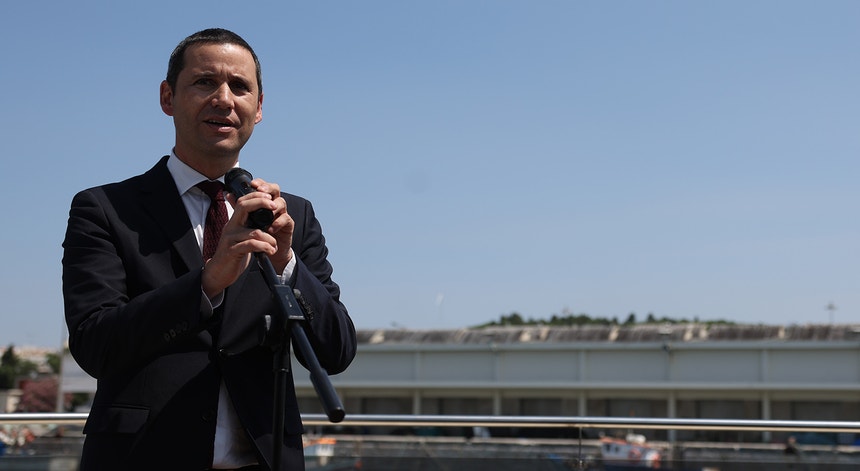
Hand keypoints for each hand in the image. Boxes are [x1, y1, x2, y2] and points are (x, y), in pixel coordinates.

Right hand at [201, 178, 292, 297]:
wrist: (218, 273)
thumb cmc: (233, 254)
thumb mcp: (241, 236)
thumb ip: (248, 225)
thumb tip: (260, 213)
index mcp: (234, 222)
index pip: (243, 201)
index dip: (256, 195)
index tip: (270, 197)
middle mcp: (231, 227)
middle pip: (244, 206)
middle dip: (261, 203)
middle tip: (274, 207)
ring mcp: (230, 238)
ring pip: (254, 231)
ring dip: (269, 238)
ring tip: (274, 245)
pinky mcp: (231, 251)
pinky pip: (251, 245)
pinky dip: (264, 246)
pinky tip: (270, 250)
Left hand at [246, 178, 294, 271]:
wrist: (270, 250)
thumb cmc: (259, 232)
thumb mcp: (248, 219)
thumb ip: (241, 207)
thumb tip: (228, 194)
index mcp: (265, 201)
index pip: (264, 187)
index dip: (260, 183)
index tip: (252, 183)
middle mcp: (275, 204)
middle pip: (275, 189)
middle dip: (268, 188)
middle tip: (262, 191)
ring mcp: (282, 213)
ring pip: (281, 202)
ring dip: (273, 206)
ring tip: (266, 214)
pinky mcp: (288, 224)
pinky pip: (286, 218)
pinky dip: (277, 222)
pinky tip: (270, 228)